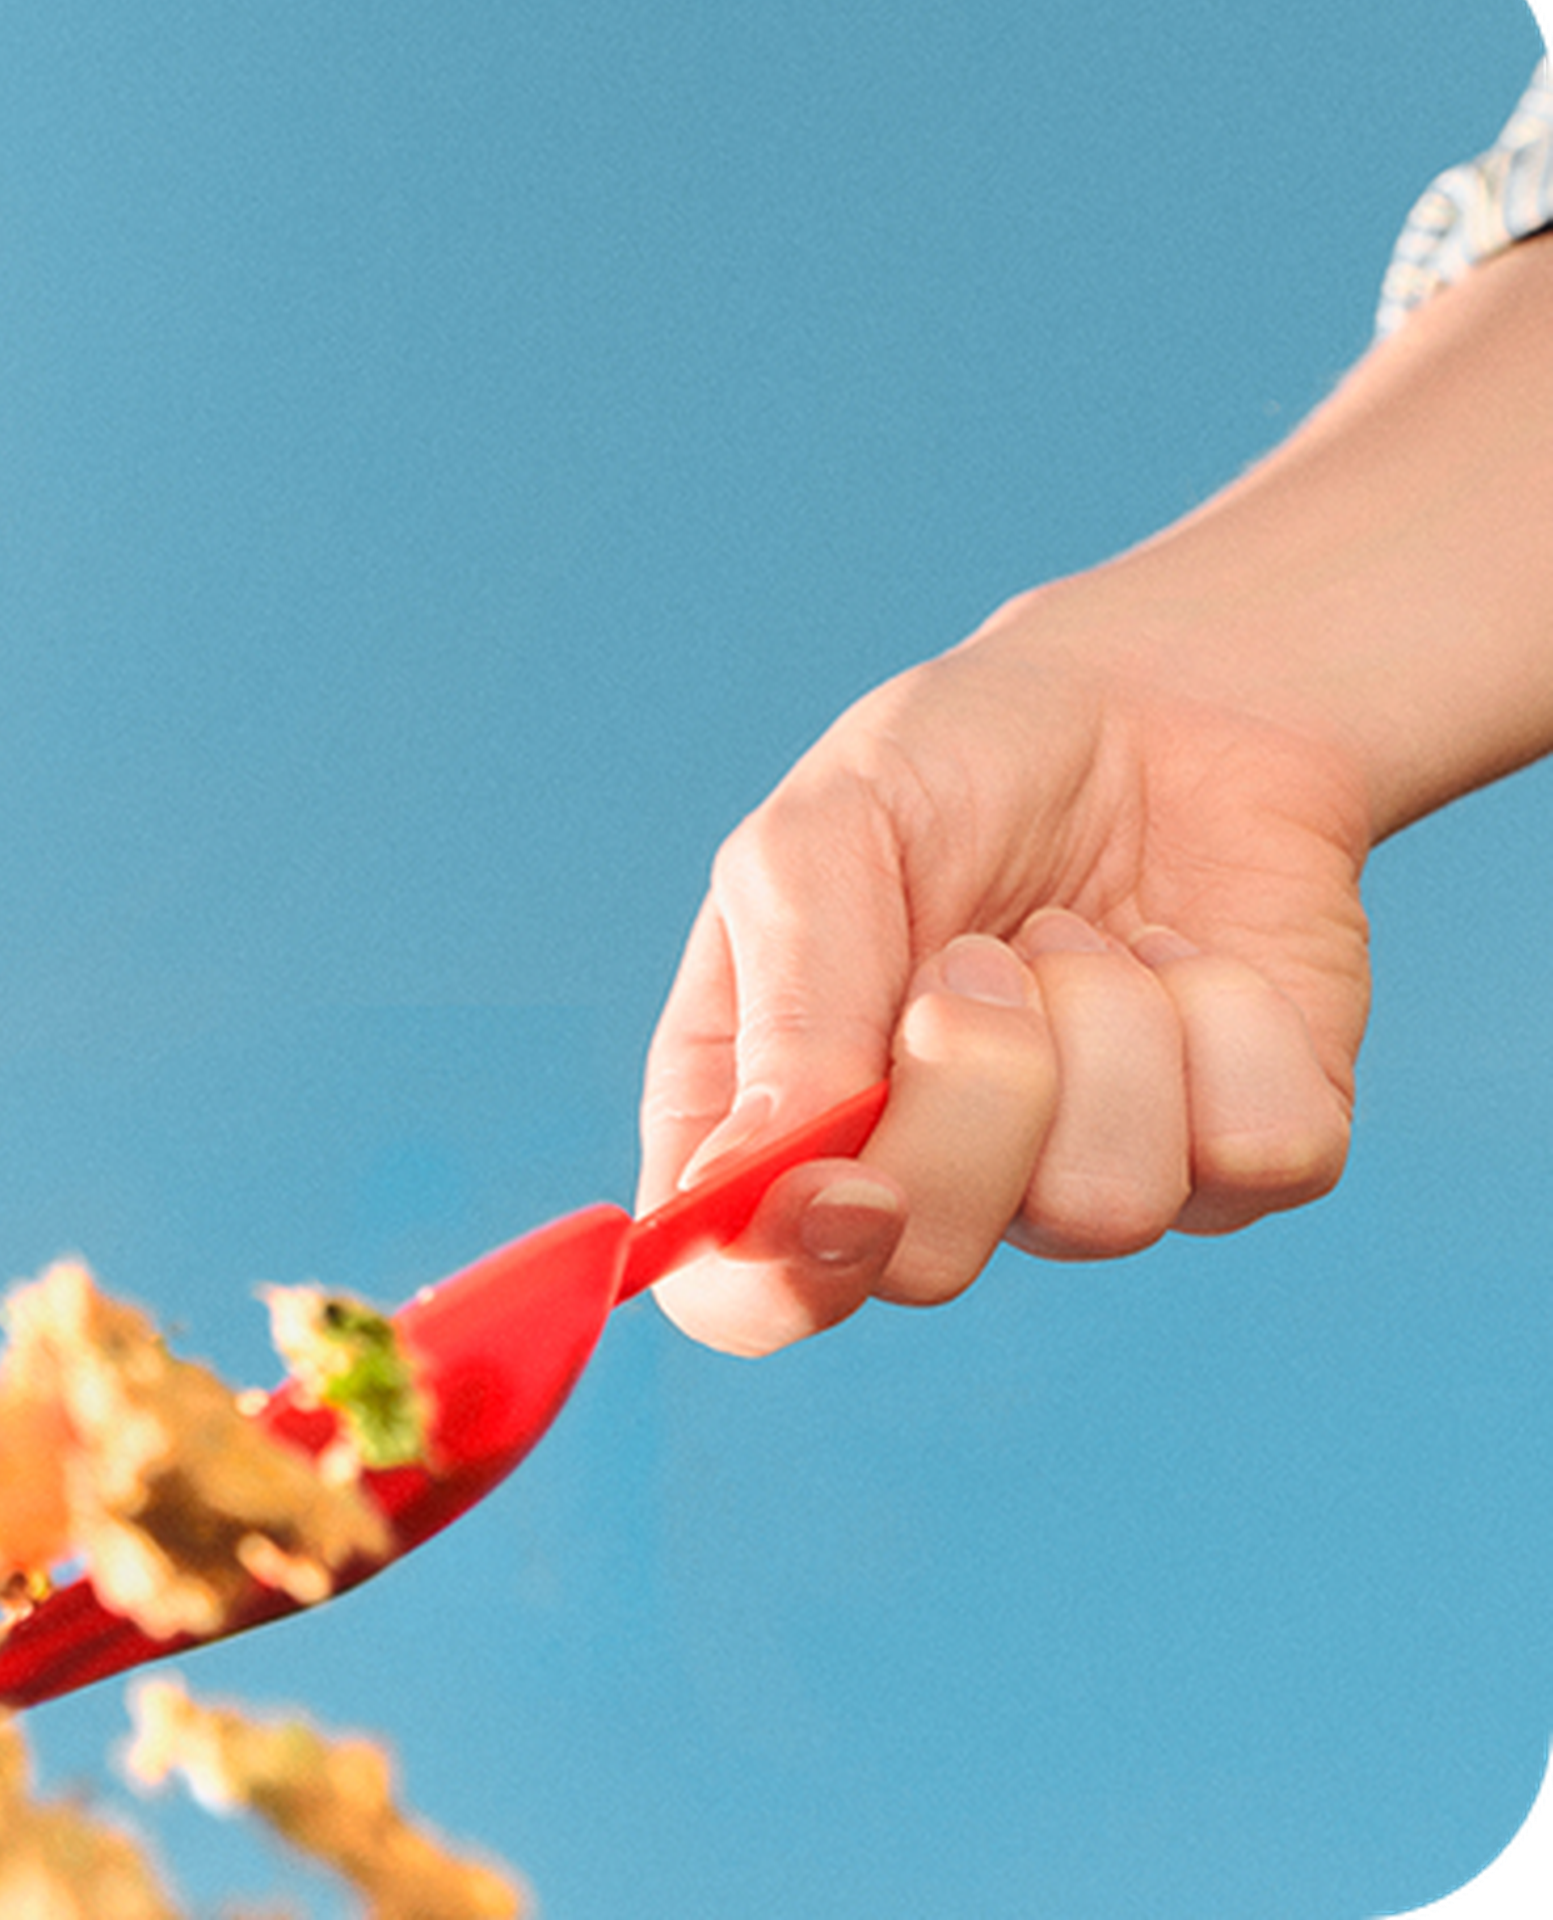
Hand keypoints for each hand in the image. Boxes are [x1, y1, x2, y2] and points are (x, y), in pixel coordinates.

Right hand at [636, 593, 1370, 1354]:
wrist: (1167, 697)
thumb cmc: (955, 765)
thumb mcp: (819, 835)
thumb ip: (783, 1004)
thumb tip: (754, 1174)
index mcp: (777, 1125)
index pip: (738, 1299)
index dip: (782, 1279)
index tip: (845, 1188)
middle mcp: (925, 1183)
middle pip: (928, 1268)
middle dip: (971, 1093)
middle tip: (978, 958)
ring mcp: (1083, 1183)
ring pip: (1106, 1211)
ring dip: (1105, 1025)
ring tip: (1079, 934)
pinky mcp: (1242, 1161)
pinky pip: (1257, 1158)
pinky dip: (1230, 1020)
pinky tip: (1184, 958)